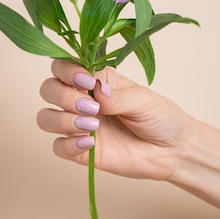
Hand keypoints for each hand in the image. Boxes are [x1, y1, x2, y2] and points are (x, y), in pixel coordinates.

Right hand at [37, 60, 219, 218]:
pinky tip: (89, 144)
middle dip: (63, 97)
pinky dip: (67, 144)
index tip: (86, 81)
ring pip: (45, 118)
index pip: (62, 66)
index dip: (66, 71)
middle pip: (48, 90)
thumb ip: (116, 95)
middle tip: (92, 108)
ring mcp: (78, 126)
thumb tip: (94, 91)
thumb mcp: (143, 100)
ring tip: (92, 126)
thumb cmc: (161, 118)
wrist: (173, 151)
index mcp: (95, 80)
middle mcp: (81, 99)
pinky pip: (57, 147)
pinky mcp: (80, 151)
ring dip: (63, 120)